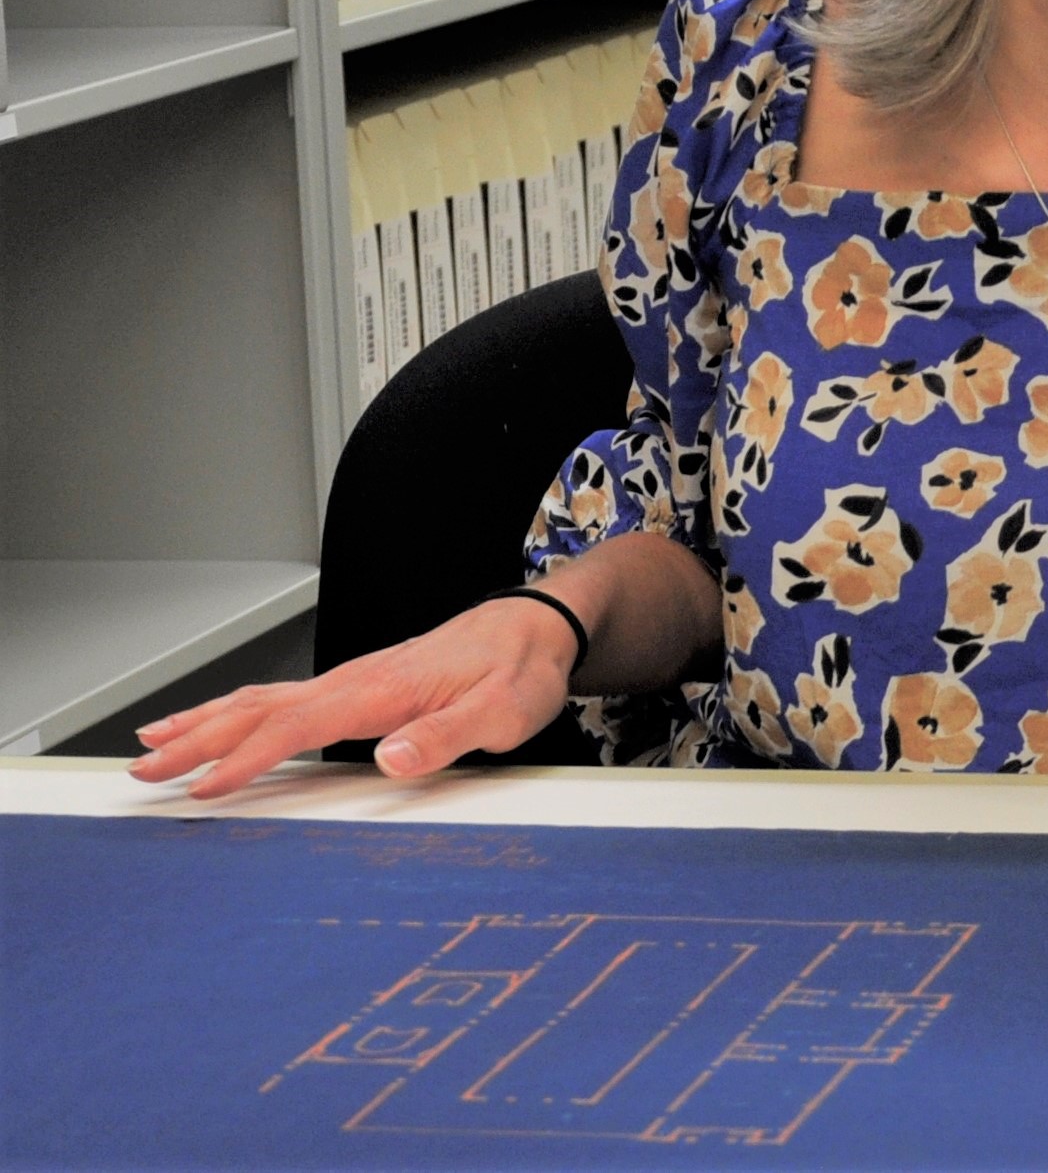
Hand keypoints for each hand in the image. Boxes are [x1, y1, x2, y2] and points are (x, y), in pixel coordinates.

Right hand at [126, 595, 579, 799]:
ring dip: (207, 722)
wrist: (539, 627)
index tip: (198, 788)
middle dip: (197, 739)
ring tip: (154, 745)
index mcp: (383, 688)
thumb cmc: (522, 668)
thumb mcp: (503, 711)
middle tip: (140, 771)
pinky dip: (240, 713)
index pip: (296, 725)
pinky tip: (225, 725)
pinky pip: (286, 700)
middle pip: (260, 710)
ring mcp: (357, 679)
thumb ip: (447, 735)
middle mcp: (359, 679)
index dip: (244, 759)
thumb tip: (390, 760)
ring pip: (265, 700)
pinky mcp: (364, 685)